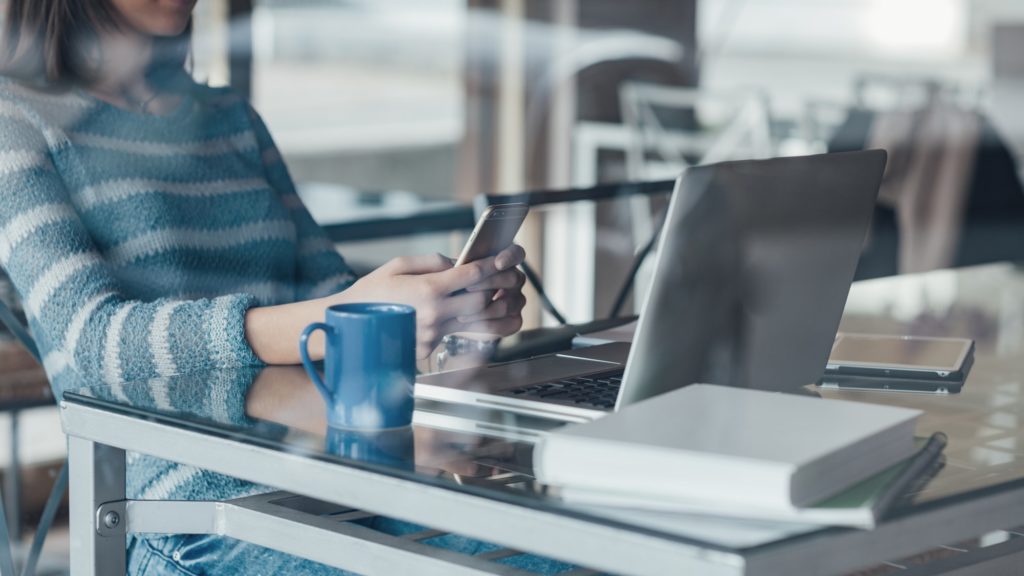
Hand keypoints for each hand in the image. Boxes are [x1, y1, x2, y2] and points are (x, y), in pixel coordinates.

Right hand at [339, 245, 527, 357]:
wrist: (347, 327)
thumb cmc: (369, 293)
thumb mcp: (397, 266)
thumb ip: (431, 261)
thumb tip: (457, 263)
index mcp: (427, 290)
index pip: (471, 276)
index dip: (494, 265)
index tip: (507, 256)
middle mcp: (434, 315)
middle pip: (482, 301)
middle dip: (502, 287)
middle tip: (513, 277)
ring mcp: (433, 335)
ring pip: (478, 324)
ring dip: (498, 311)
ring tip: (508, 299)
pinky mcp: (429, 348)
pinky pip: (460, 335)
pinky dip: (475, 325)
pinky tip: (484, 316)